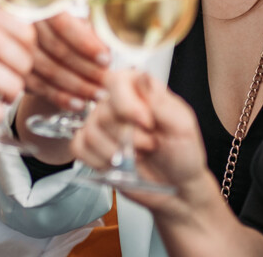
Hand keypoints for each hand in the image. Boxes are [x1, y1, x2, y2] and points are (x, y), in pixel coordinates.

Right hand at [25, 10, 110, 110]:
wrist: (31, 31)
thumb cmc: (62, 23)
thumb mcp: (74, 14)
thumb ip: (88, 27)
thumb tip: (106, 46)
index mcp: (40, 4)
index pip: (63, 25)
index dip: (86, 43)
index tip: (106, 59)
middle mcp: (24, 24)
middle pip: (57, 50)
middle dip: (86, 69)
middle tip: (107, 81)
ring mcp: (15, 48)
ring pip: (48, 71)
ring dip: (76, 86)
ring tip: (98, 94)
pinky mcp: (14, 69)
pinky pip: (37, 87)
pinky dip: (59, 97)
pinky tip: (77, 103)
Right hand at [71, 70, 221, 218]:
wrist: (177, 185)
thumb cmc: (183, 153)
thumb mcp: (181, 126)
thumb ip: (161, 102)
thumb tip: (142, 77)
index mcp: (139, 89)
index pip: (116, 81)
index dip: (127, 104)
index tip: (147, 123)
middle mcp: (116, 103)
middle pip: (103, 112)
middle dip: (129, 137)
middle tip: (151, 145)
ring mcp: (101, 125)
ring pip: (90, 132)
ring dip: (116, 152)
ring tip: (137, 157)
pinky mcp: (91, 147)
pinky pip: (79, 148)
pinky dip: (99, 161)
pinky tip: (118, 165)